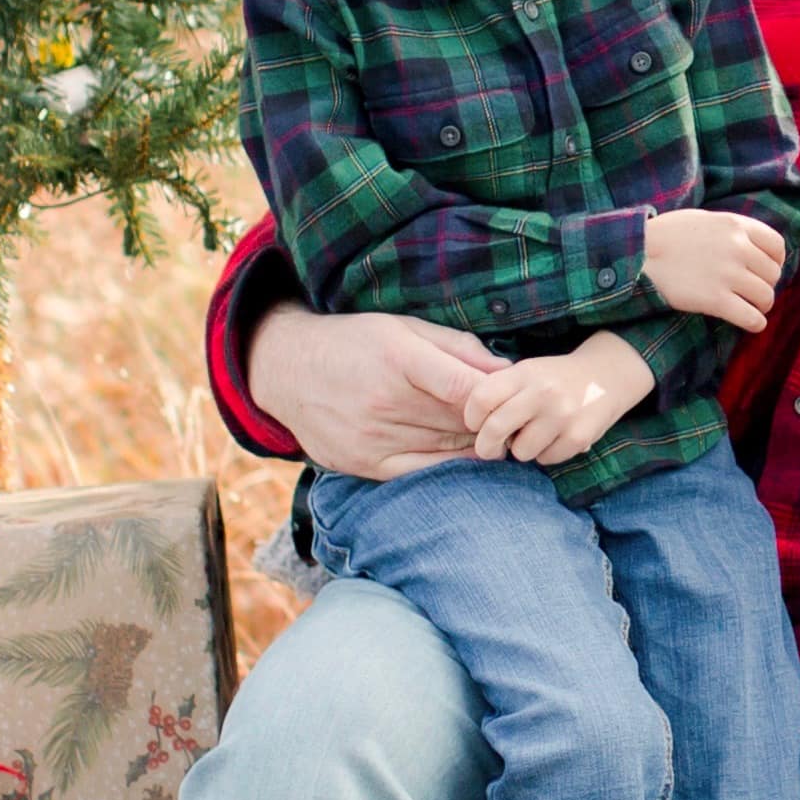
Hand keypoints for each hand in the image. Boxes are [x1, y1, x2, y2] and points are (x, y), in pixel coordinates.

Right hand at [248, 304, 501, 481]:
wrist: (287, 369)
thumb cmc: (354, 342)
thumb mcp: (403, 327)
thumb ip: (456, 347)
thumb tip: (505, 368)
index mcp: (397, 359)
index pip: (464, 387)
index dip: (496, 396)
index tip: (511, 395)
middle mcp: (384, 401)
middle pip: (459, 422)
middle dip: (490, 419)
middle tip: (509, 416)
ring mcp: (371, 437)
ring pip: (445, 448)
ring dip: (475, 443)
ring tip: (492, 434)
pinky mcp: (362, 463)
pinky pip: (420, 472)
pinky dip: (449, 465)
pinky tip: (465, 456)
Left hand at [463, 339, 652, 466]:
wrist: (607, 375)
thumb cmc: (554, 379)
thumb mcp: (526, 372)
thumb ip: (499, 392)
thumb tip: (471, 429)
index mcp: (524, 372)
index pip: (481, 398)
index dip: (471, 417)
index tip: (476, 424)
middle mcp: (543, 392)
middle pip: (495, 429)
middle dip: (487, 446)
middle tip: (490, 448)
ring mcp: (563, 415)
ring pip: (521, 451)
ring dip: (522, 450)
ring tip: (533, 435)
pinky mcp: (579, 436)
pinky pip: (547, 459)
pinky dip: (546, 454)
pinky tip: (555, 438)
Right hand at [642, 206, 792, 331]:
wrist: (637, 254)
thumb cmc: (666, 236)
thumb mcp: (703, 219)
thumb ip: (731, 230)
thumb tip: (753, 245)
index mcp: (735, 225)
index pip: (777, 246)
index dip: (776, 262)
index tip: (768, 270)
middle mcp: (737, 248)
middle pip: (772, 274)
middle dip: (766, 285)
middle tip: (753, 293)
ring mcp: (727, 274)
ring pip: (766, 297)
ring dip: (761, 306)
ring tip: (752, 308)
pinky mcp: (715, 300)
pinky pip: (751, 317)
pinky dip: (755, 323)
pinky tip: (750, 323)